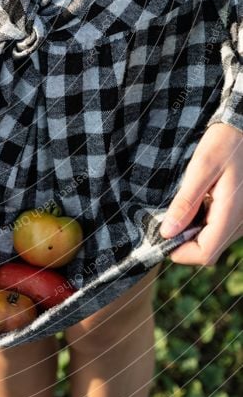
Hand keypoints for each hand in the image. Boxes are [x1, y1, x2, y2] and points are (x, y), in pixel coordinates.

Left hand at [159, 121, 242, 264]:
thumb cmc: (226, 143)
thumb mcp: (202, 167)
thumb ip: (185, 202)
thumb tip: (167, 232)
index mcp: (231, 214)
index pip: (206, 253)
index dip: (181, 253)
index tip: (161, 238)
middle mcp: (241, 222)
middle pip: (209, 248)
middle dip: (184, 241)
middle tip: (165, 219)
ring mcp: (242, 218)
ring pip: (214, 238)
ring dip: (193, 230)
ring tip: (179, 207)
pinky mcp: (240, 211)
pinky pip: (220, 226)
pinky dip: (203, 221)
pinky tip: (195, 200)